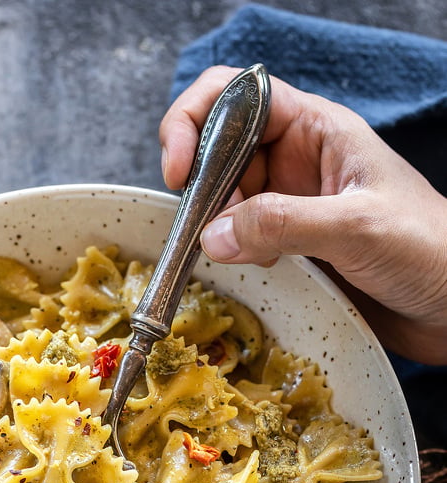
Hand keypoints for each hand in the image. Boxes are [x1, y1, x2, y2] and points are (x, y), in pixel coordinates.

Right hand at [160, 68, 446, 364]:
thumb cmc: (428, 250)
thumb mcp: (355, 228)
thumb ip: (282, 224)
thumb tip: (212, 235)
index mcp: (318, 130)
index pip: (236, 96)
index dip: (196, 121)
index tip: (179, 172)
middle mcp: (299, 161)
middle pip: (220, 149)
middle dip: (201, 183)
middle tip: (203, 227)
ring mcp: (294, 204)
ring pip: (226, 198)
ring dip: (215, 223)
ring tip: (239, 254)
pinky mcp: (294, 246)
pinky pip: (243, 238)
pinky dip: (233, 252)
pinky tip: (257, 268)